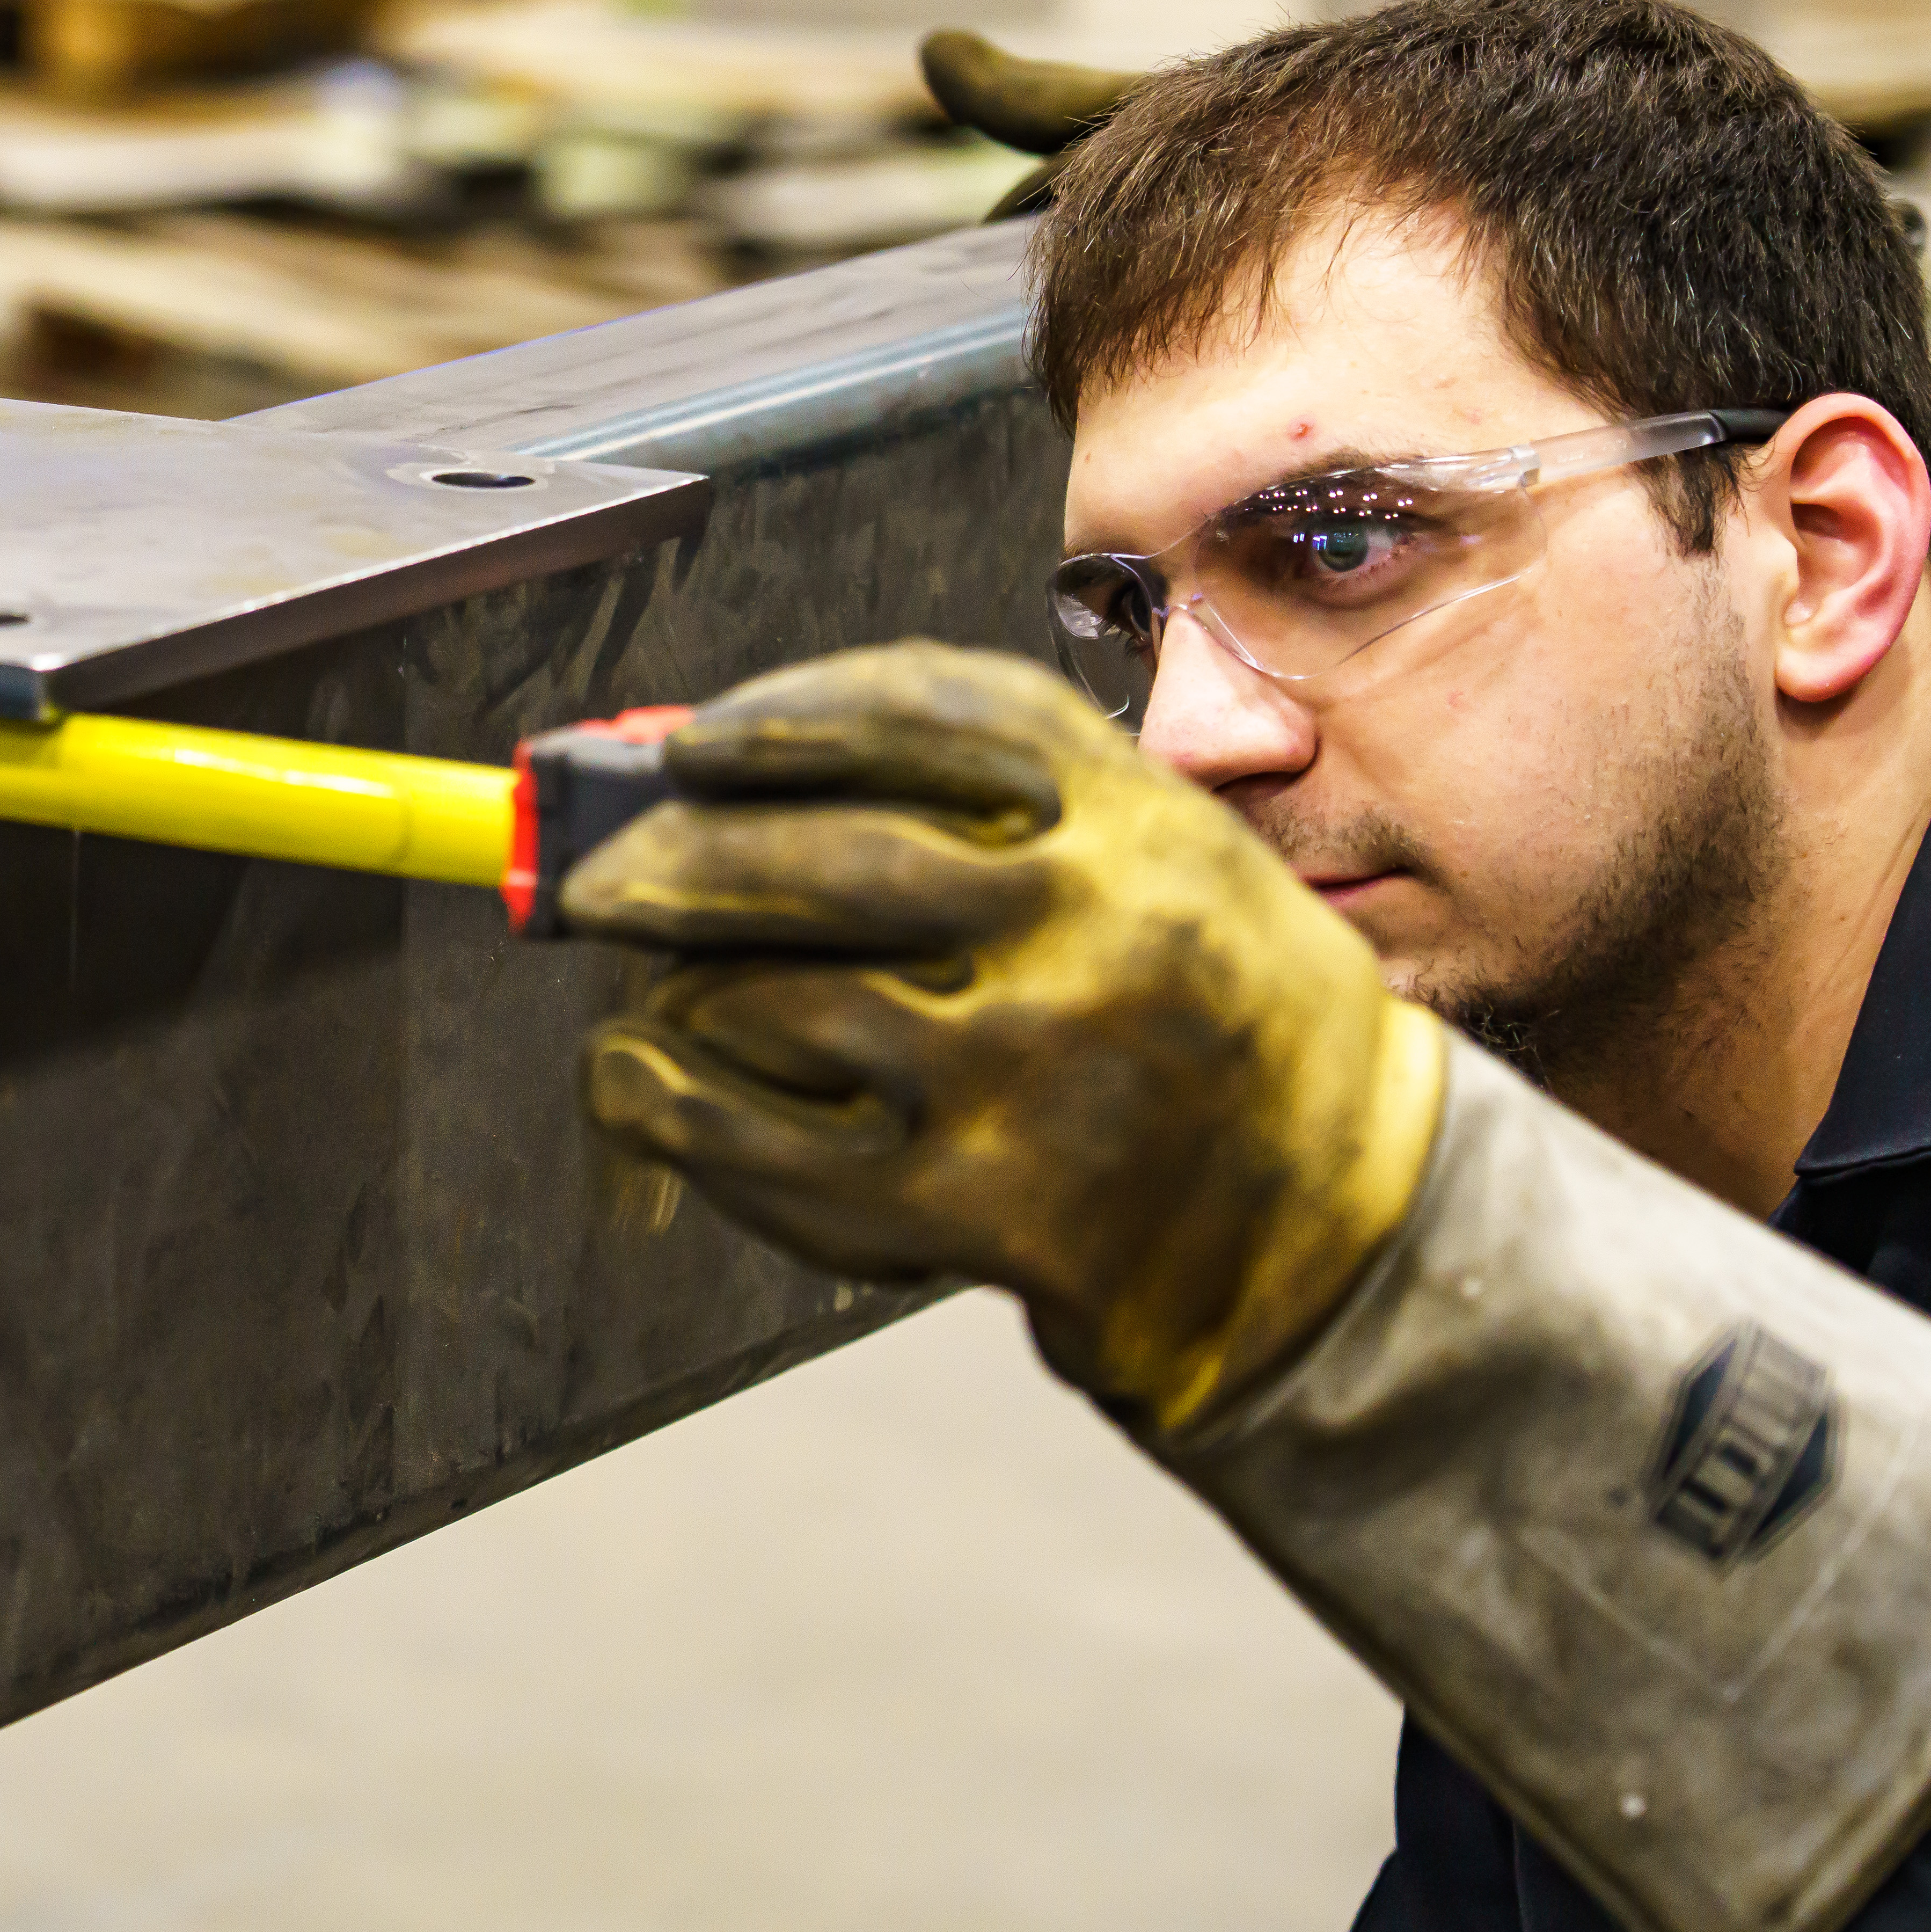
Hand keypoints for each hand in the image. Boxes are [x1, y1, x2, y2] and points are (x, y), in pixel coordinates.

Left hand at [565, 641, 1443, 1429]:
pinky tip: (629, 1081)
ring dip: (677, 996)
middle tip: (592, 884)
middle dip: (671, 865)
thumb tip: (723, 763)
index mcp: (1137, 820)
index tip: (687, 749)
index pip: (925, 717)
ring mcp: (1042, 1072)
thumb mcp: (1153, 855)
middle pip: (818, 863)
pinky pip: (768, 1146)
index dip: (780, 721)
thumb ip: (989, 798)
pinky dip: (665, 1104)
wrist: (1338, 1214)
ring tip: (655, 998)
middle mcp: (1097, 927)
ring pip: (775, 1004)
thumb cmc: (1204, 1006)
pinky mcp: (992, 1208)